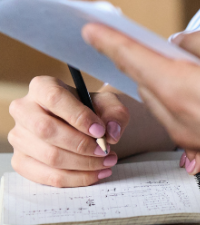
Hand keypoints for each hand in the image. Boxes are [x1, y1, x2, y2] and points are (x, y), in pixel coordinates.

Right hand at [8, 76, 127, 186]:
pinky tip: (96, 173)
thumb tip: (112, 132)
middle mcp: (23, 110)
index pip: (54, 98)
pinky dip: (75, 178)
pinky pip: (46, 176)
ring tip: (107, 161)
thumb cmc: (93, 109)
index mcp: (42, 86)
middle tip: (105, 151)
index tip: (100, 131)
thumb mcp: (109, 104)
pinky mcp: (21, 161)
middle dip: (80, 144)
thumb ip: (115, 114)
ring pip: (48, 156)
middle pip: (46, 130)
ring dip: (82, 164)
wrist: (84, 125)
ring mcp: (18, 137)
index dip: (78, 116)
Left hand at [82, 25, 199, 190]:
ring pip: (173, 104)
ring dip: (179, 83)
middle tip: (166, 44)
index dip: (111, 41)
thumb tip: (185, 45)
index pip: (133, 59)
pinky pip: (194, 122)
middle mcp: (182, 122)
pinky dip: (199, 103)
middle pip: (152, 84)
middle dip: (152, 61)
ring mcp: (199, 142)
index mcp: (180, 91)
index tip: (93, 30)